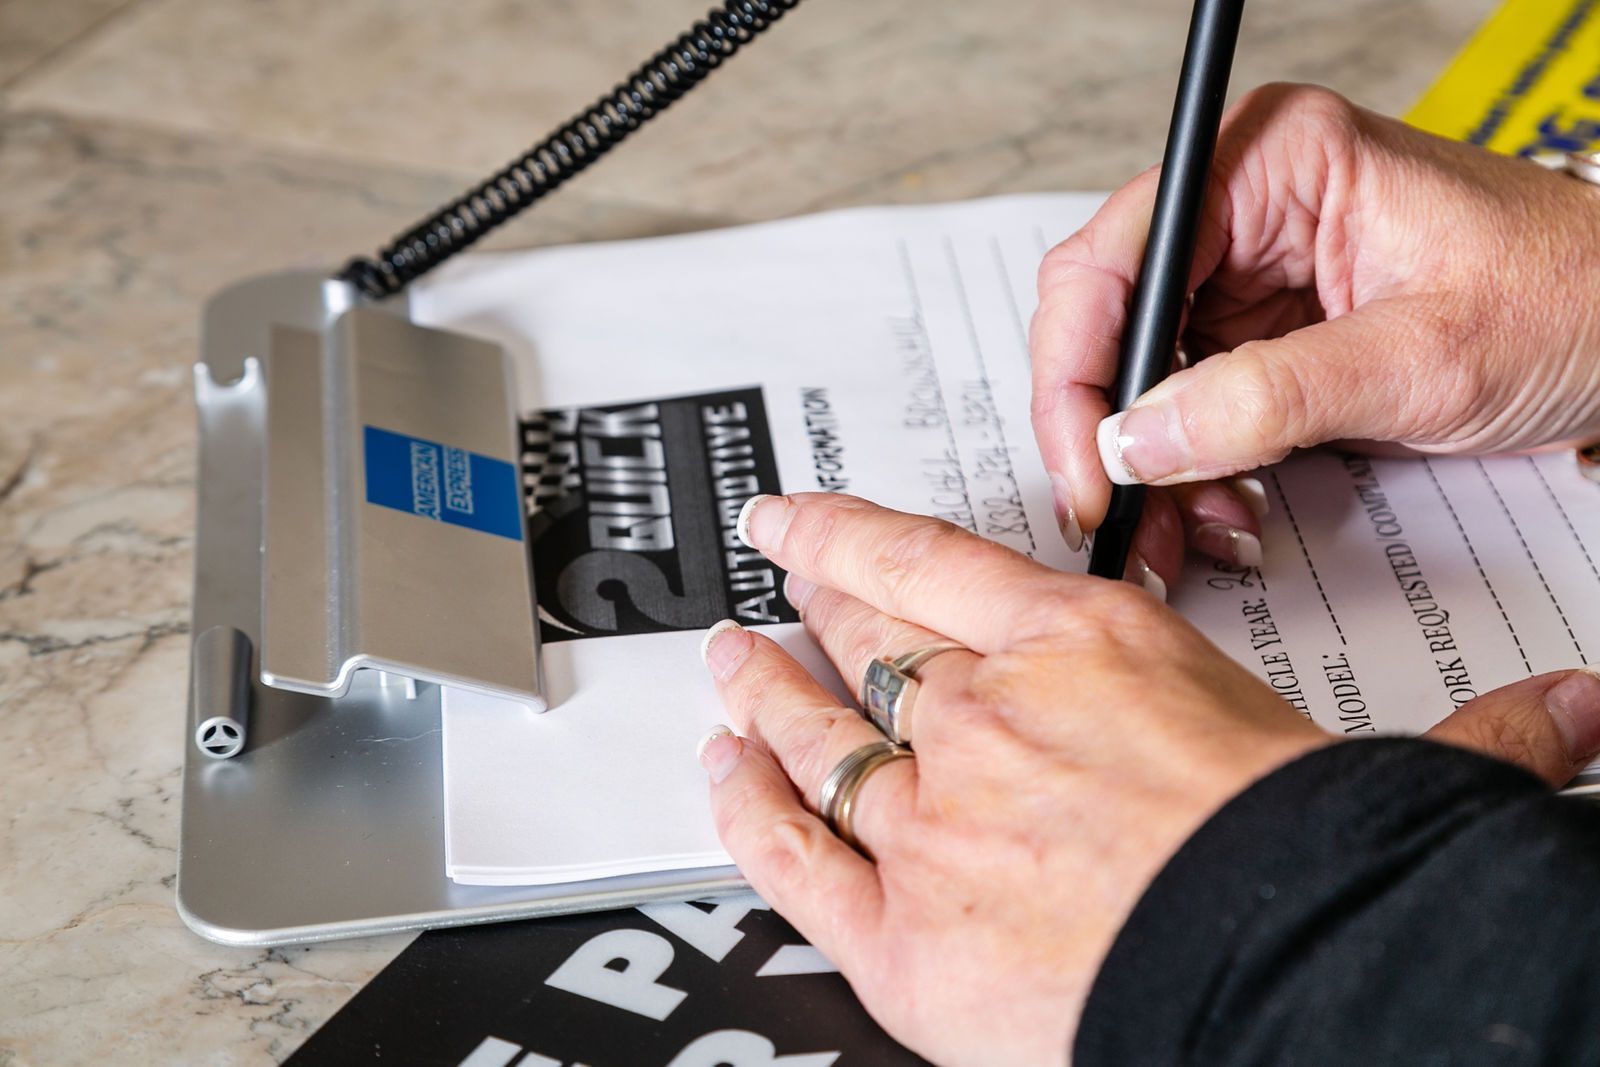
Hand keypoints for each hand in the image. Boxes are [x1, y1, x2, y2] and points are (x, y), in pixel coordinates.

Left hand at [698, 493, 1599, 1065]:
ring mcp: (926, 817)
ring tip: (727, 664)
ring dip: (759, 693)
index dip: (841, 531)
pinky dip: (744, 808)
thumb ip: (1467, 730)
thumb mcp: (1379, 772)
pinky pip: (789, 850)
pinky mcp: (896, 927)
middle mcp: (984, 718)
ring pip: (809, 731)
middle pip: (864, 640)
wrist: (1279, 987)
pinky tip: (721, 777)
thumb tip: (1581, 707)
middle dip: (811, 609)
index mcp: (1081, 652)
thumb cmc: (1306, 870)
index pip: (926, 562)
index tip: (793, 516)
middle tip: (775, 591)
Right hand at [1030, 83, 1599, 580]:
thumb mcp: (1419, 358)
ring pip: (1138, 379)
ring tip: (1189, 532)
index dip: (1078, 373)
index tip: (1089, 466)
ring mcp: (1250, 274)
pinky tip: (1222, 510)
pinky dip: (1191, 470)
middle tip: (1120, 519)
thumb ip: (1265, 399)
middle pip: (1109, 324)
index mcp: (1270, 161)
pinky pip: (1187, 407)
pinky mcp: (1265, 334)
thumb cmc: (1569, 299)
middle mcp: (1244, 208)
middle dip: (1112, 436)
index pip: (1113, 261)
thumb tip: (1136, 441)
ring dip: (1152, 467)